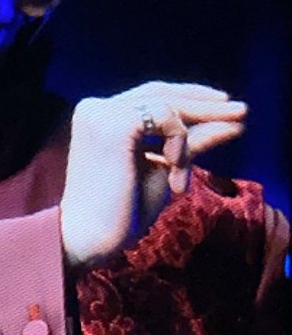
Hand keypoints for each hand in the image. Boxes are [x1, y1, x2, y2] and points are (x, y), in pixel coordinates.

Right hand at [59, 81, 246, 267]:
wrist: (91, 239)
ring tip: (180, 181)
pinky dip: (179, 147)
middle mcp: (96, 108)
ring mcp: (102, 113)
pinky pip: (168, 120)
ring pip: (168, 107)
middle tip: (243, 112)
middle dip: (206, 105)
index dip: (189, 97)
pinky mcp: (116, 124)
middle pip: (162, 94)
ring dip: (186, 143)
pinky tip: (174, 177)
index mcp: (100, 117)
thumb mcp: (164, 169)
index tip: (225, 105)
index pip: (151, 96)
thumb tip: (234, 122)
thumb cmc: (121, 212)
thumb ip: (192, 143)